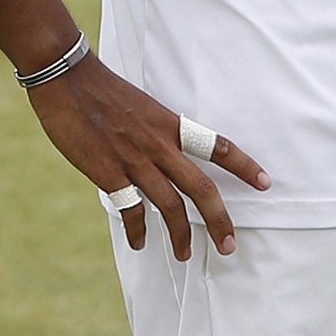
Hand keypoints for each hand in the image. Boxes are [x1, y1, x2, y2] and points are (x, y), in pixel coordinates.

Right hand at [26, 54, 269, 259]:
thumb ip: (158, 134)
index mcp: (172, 125)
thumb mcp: (145, 107)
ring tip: (185, 254)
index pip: (219, 146)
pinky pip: (131, 209)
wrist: (70, 81)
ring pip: (170, 206)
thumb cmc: (105, 91)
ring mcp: (135, 161)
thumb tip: (164, 157)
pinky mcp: (108, 173)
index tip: (265, 182)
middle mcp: (160, 145)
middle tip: (230, 245)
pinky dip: (137, 230)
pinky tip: (140, 242)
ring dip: (180, 235)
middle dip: (219, 219)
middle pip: (201, 188)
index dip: (244, 165)